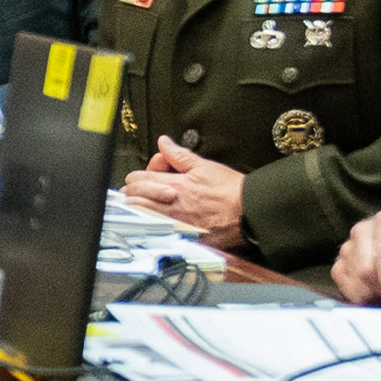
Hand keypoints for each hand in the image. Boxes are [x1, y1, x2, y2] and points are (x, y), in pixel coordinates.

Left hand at [119, 135, 246, 248]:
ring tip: (143, 205)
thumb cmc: (230, 191)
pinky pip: (156, 232)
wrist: (248, 213)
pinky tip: (154, 222)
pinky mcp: (181, 236)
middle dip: (132, 192)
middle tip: (138, 191)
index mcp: (174, 185)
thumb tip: (164, 143)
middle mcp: (170, 205)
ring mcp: (174, 223)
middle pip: (134, 198)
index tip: (142, 177)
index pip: (138, 179)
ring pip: (139, 216)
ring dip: (137, 209)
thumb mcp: (204, 165)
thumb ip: (179, 155)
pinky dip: (150, 226)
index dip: (137, 176)